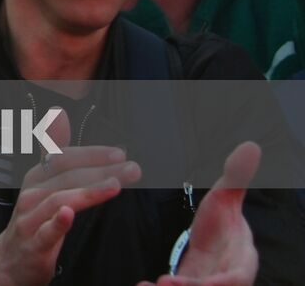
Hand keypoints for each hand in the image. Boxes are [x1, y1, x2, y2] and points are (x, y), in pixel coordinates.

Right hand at [0, 109, 140, 285]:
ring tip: (114, 187)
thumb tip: (59, 114)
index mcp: (36, 177)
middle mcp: (31, 194)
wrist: (9, 261)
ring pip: (57, 199)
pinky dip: (57, 222)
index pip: (63, 158)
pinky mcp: (33, 244)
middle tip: (132, 169)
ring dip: (87, 192)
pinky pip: (45, 231)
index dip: (91, 154)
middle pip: (65, 176)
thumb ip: (53, 150)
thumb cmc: (33, 220)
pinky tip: (70, 213)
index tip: (120, 153)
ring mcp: (30, 219)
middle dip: (100, 170)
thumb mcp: (42, 184)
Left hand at [137, 142, 258, 285]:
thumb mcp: (226, 197)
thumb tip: (251, 145)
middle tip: (164, 284)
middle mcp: (227, 276)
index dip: (221, 282)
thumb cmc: (223, 221)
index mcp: (241, 258)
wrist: (214, 240)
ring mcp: (208, 283)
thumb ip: (236, 177)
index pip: (237, 277)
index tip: (195, 282)